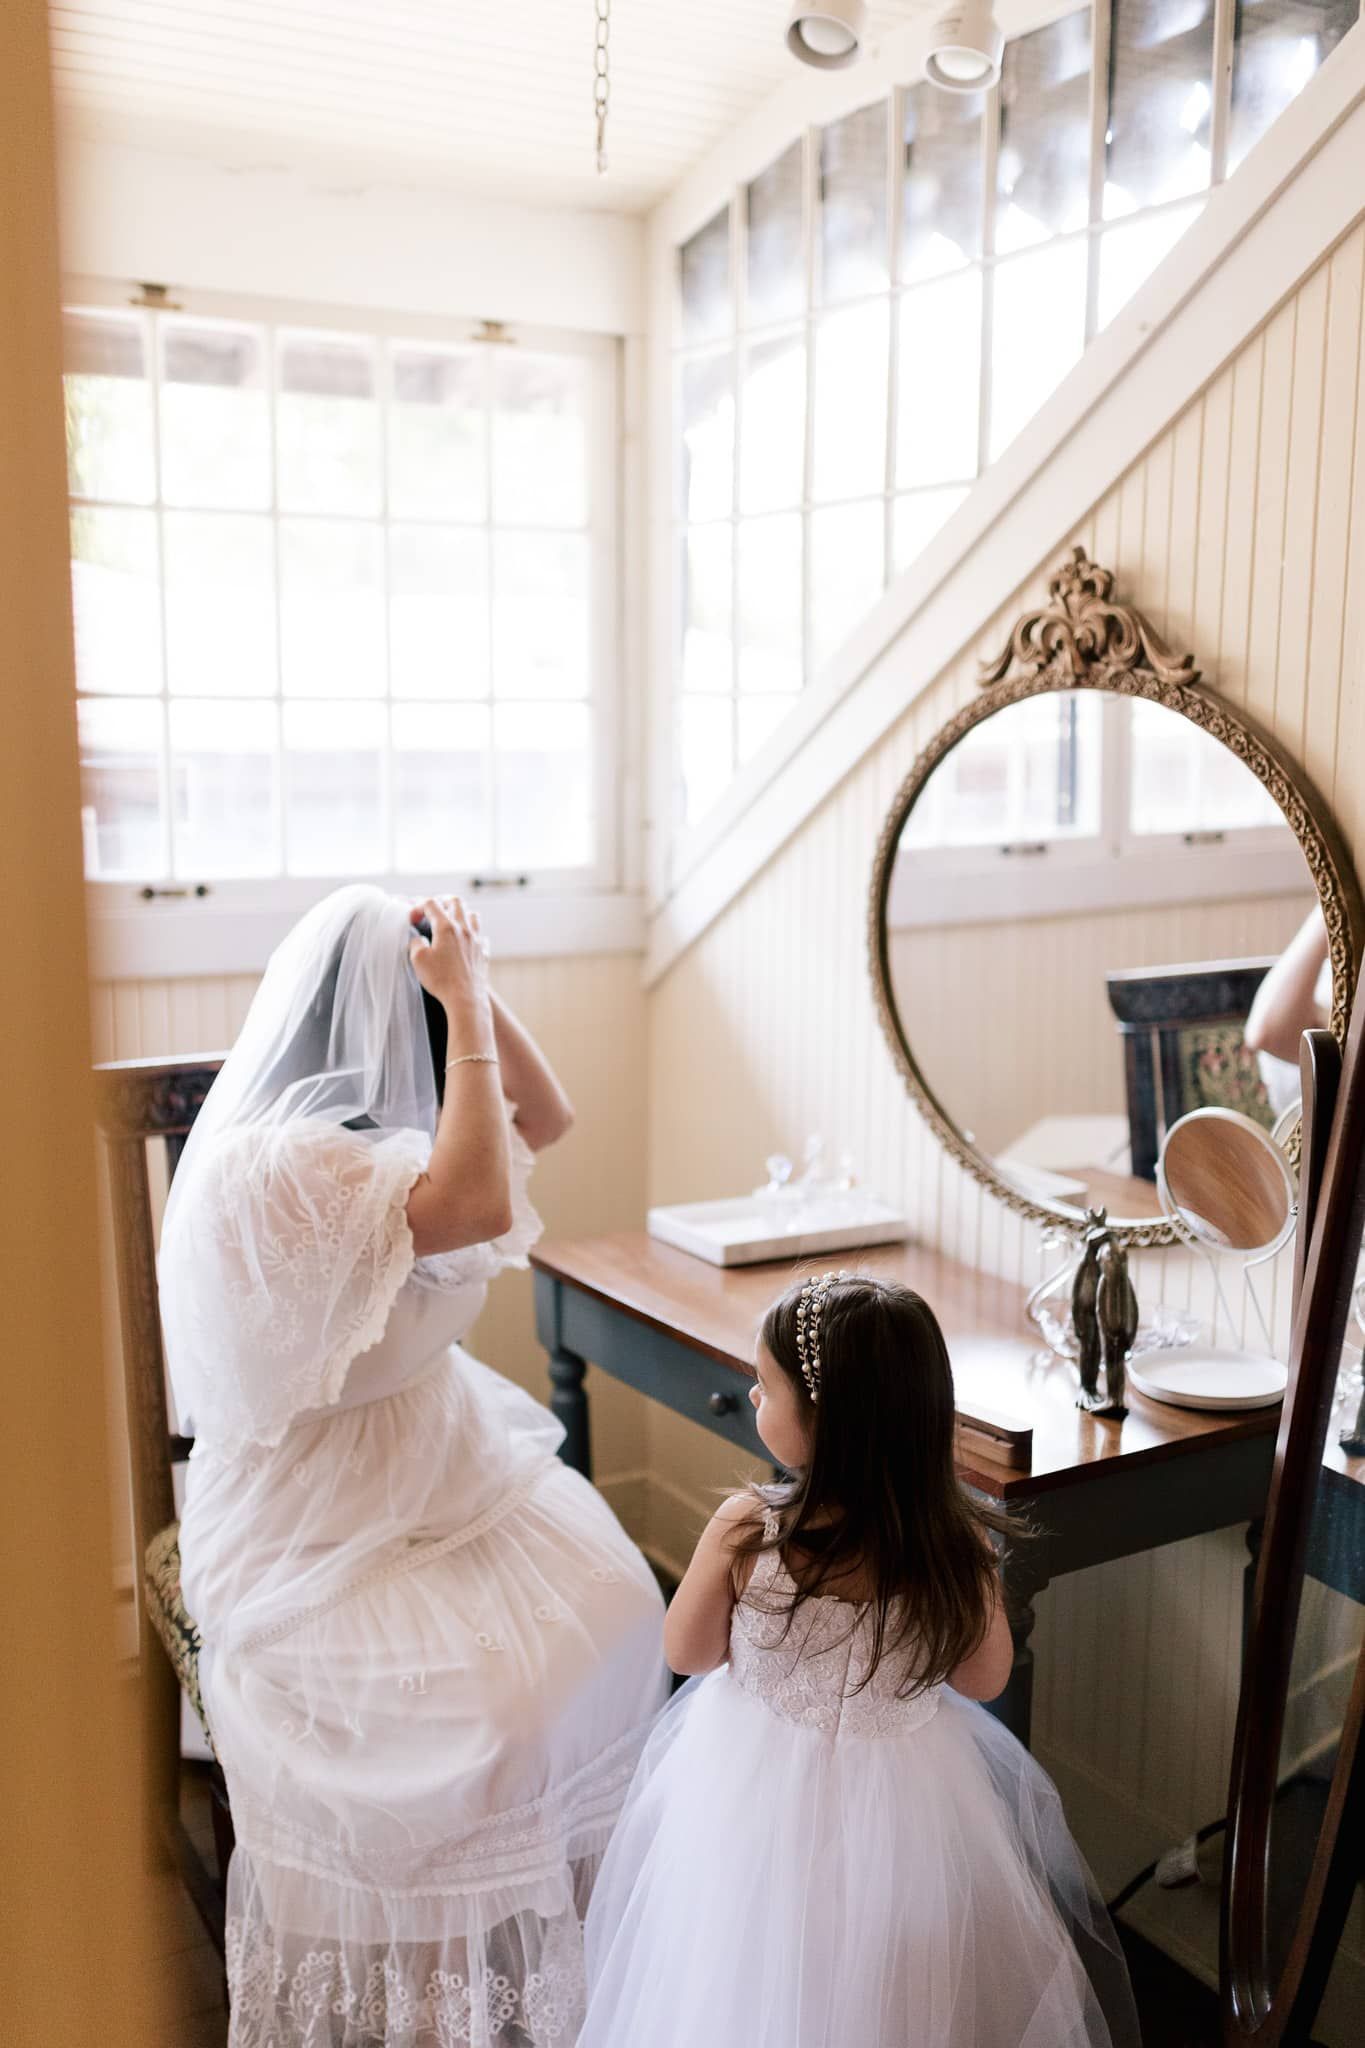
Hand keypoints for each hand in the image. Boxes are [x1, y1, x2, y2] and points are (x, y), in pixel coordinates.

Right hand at [408, 897, 490, 1018]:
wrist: (466, 998)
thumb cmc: (441, 979)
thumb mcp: (418, 960)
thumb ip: (415, 943)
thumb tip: (418, 939)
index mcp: (446, 927)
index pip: (431, 904)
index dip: (418, 907)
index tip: (412, 919)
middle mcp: (464, 929)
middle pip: (456, 901)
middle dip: (442, 901)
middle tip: (433, 910)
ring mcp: (476, 940)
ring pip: (472, 915)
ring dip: (460, 914)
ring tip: (450, 922)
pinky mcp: (483, 952)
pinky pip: (480, 935)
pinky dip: (471, 933)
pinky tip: (465, 942)